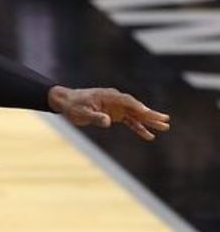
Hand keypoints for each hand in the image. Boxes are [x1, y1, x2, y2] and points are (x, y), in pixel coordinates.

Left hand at [47, 86, 170, 139]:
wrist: (66, 102)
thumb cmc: (73, 105)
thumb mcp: (81, 112)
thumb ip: (95, 117)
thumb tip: (108, 121)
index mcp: (109, 96)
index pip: (127, 101)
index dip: (138, 108)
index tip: (149, 114)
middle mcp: (115, 100)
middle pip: (136, 107)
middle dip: (150, 114)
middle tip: (165, 120)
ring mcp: (116, 107)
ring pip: (136, 115)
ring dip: (149, 121)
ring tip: (164, 127)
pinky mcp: (115, 114)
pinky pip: (130, 121)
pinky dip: (138, 128)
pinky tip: (149, 136)